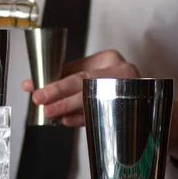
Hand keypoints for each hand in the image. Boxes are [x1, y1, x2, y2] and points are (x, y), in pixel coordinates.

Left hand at [21, 50, 140, 126]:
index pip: (78, 70)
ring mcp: (126, 89)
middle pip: (85, 83)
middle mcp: (120, 71)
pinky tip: (67, 120)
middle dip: (59, 93)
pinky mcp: (130, 106)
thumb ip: (65, 76)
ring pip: (92, 99)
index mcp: (109, 59)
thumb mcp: (92, 71)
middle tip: (40, 101)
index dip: (54, 82)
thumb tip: (32, 85)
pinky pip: (100, 113)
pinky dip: (81, 118)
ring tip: (51, 113)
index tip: (35, 88)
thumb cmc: (113, 80)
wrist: (145, 93)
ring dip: (68, 107)